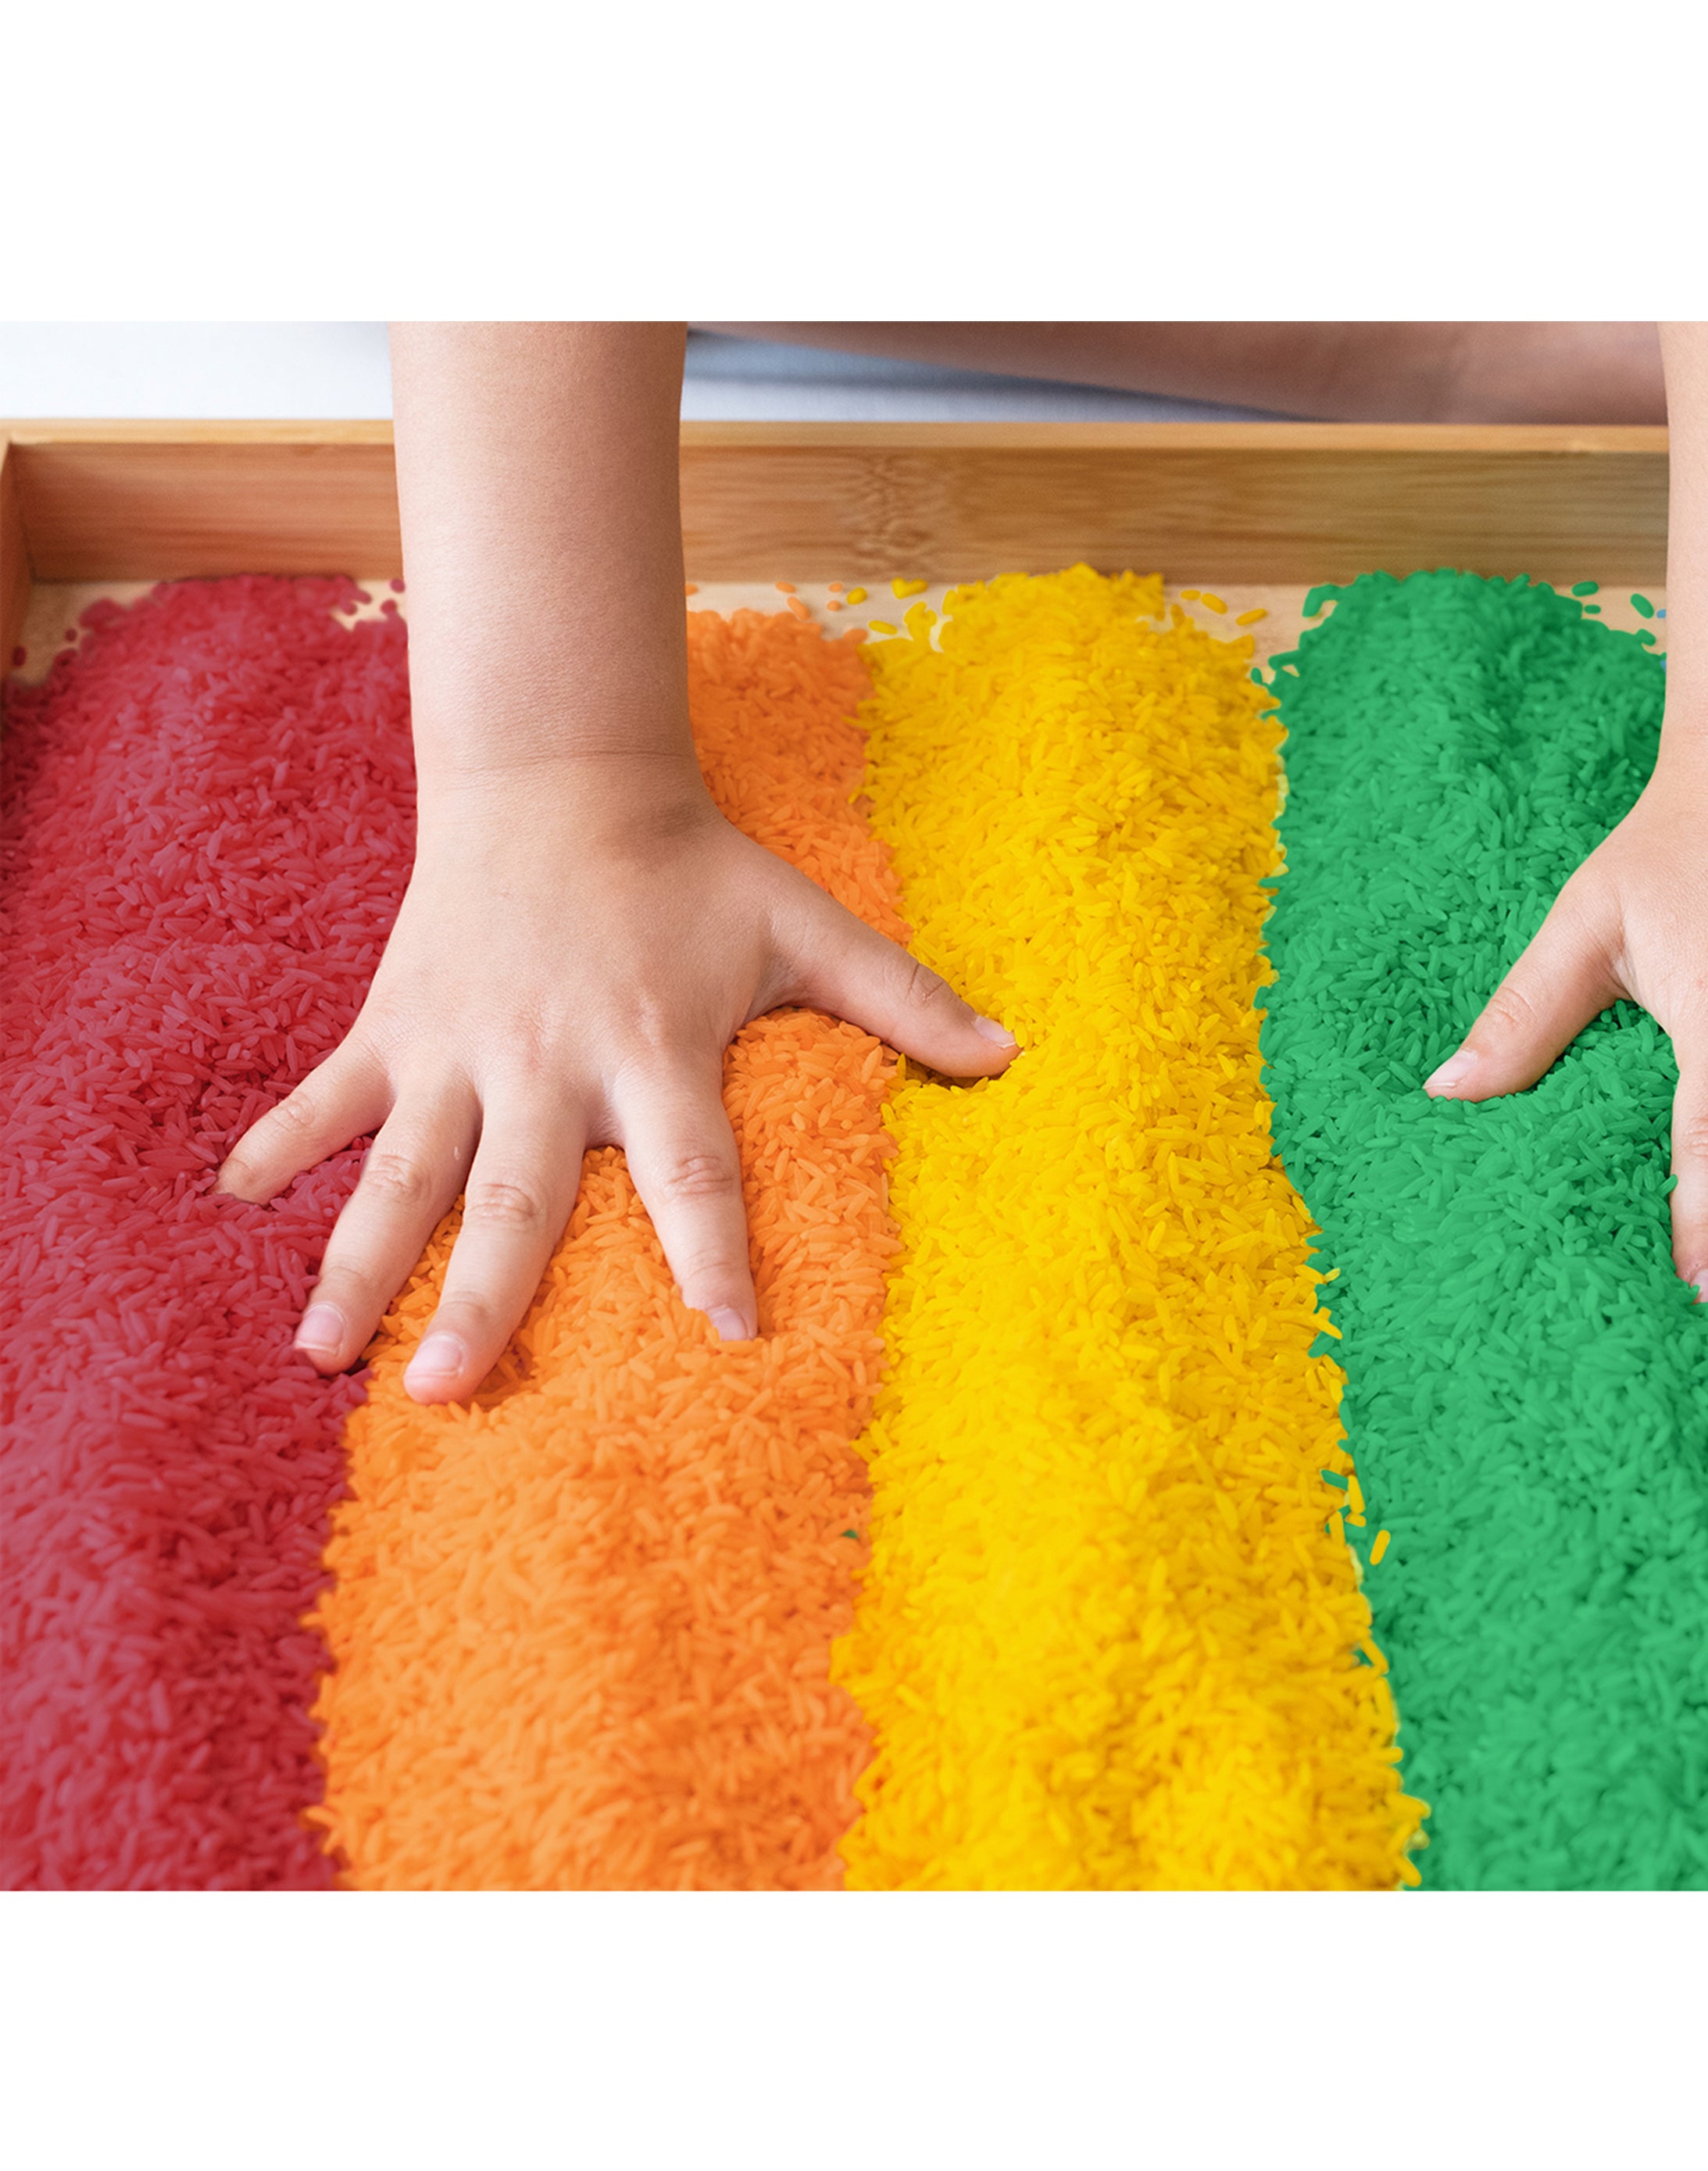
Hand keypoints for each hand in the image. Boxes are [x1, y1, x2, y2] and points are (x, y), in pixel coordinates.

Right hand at [216, 775, 1015, 1402]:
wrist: (561, 775)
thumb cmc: (694, 868)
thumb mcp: (805, 923)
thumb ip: (905, 998)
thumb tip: (1014, 1054)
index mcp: (657, 1050)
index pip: (698, 1173)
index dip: (718, 1252)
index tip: (736, 1336)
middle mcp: (550, 1061)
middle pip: (520, 1199)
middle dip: (484, 1297)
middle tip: (445, 1395)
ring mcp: (460, 1046)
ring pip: (404, 1169)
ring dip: (359, 1259)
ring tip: (319, 1354)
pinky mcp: (395, 1021)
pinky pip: (331, 1095)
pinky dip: (282, 1142)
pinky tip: (230, 1203)